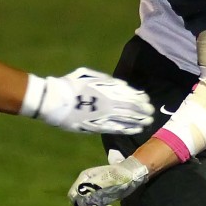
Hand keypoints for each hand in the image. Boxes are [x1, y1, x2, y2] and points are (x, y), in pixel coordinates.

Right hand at [36, 68, 153, 134]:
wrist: (54, 100)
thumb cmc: (69, 85)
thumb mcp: (88, 75)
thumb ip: (106, 80)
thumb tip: (123, 85)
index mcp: (106, 89)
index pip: (129, 94)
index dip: (140, 98)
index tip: (146, 100)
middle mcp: (108, 103)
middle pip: (131, 108)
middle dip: (143, 111)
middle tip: (151, 112)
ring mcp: (103, 116)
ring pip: (127, 119)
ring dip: (139, 121)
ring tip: (147, 122)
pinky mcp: (97, 127)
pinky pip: (116, 129)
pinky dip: (128, 129)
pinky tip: (136, 129)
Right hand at [68, 154, 148, 205]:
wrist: (132, 175)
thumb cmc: (119, 174)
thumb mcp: (106, 179)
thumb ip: (91, 186)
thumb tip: (78, 194)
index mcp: (85, 178)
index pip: (74, 193)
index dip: (77, 203)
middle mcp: (87, 186)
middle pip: (79, 202)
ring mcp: (93, 193)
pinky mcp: (100, 199)